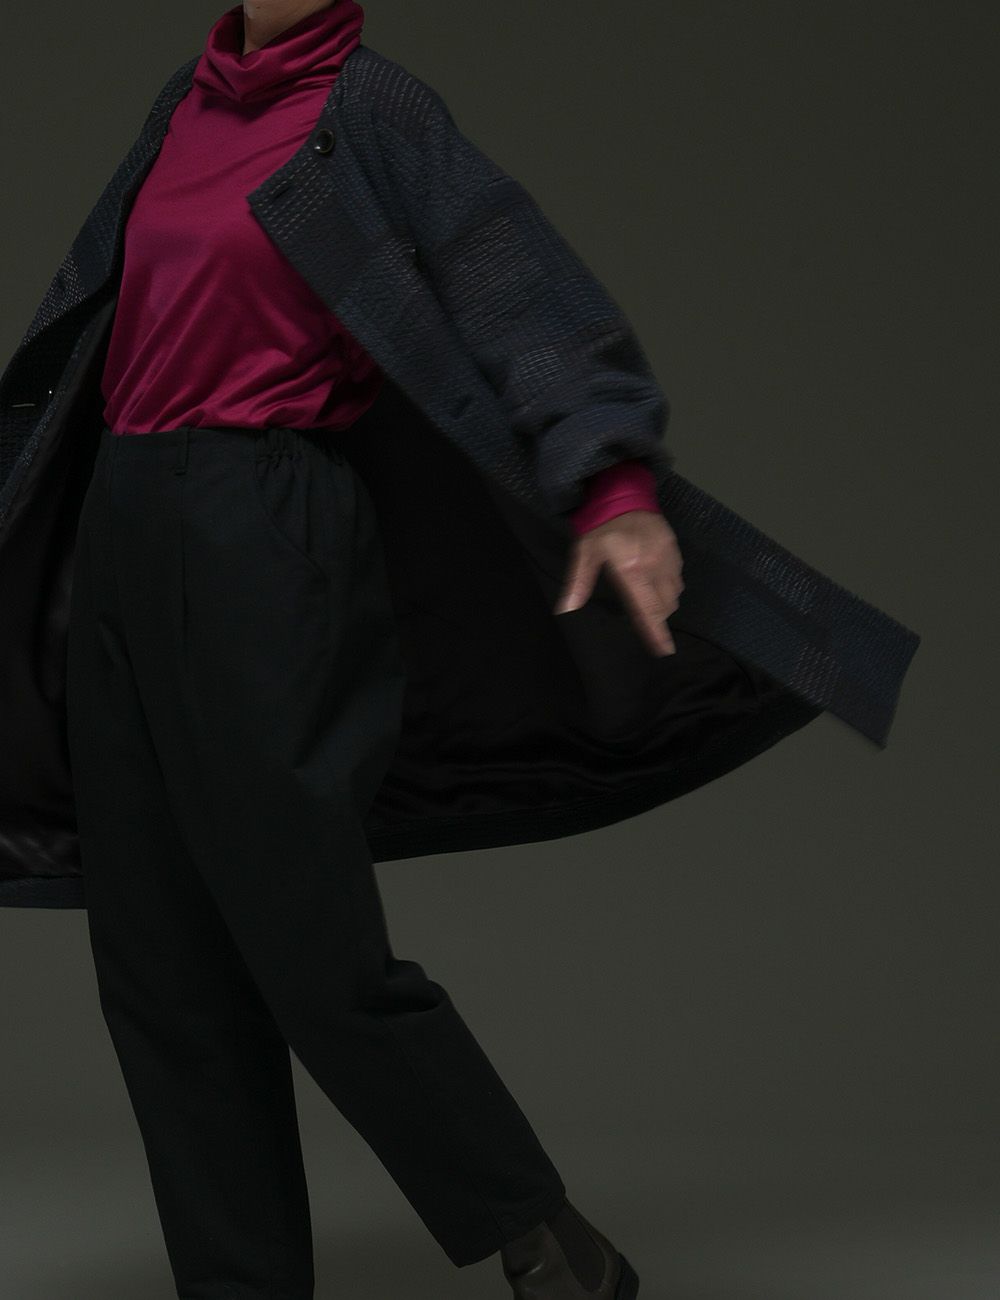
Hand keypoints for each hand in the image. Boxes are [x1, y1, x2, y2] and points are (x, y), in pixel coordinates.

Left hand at [553, 509, 683, 655]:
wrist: (622, 493)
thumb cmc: (600, 526)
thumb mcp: (584, 554)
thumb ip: (579, 584)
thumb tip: (566, 609)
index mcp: (631, 569)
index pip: (648, 609)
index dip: (656, 632)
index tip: (664, 650)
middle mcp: (654, 566)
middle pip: (665, 606)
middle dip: (658, 617)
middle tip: (646, 620)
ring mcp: (667, 557)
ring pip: (675, 593)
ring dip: (664, 602)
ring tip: (649, 599)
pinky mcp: (674, 549)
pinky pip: (678, 576)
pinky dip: (669, 585)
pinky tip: (655, 580)